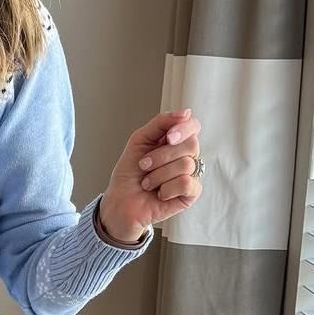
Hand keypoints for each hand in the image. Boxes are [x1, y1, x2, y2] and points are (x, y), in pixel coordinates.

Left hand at [99, 107, 203, 242]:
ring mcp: (191, 175)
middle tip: (144, 166)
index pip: (193, 126)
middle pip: (191, 144)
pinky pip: (187, 183)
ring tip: (147, 183)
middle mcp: (187, 156)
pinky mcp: (191, 194)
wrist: (120, 202)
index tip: (168, 138)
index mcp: (176, 141)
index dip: (183, 129)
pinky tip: (159, 194)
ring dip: (158, 175)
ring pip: (186, 165)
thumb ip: (161, 123)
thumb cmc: (129, 173)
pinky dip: (167, 189)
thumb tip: (187, 112)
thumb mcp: (140, 140)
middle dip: (162, 156)